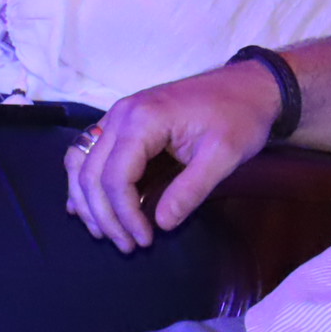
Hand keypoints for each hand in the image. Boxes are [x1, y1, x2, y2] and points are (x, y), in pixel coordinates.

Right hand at [63, 59, 284, 251]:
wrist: (249, 85)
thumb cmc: (240, 116)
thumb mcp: (225, 155)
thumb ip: (191, 191)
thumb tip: (161, 224)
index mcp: (143, 120)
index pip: (115, 178)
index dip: (125, 216)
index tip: (145, 240)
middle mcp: (121, 114)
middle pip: (92, 174)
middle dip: (104, 216)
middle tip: (127, 245)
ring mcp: (118, 115)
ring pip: (81, 162)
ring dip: (88, 201)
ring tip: (105, 233)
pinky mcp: (123, 120)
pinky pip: (89, 152)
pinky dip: (85, 180)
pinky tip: (86, 205)